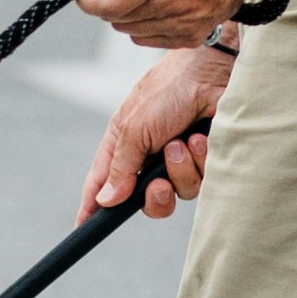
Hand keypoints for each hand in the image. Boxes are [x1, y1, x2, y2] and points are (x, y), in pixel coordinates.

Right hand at [89, 41, 235, 219]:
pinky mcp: (206, 159)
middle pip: (147, 200)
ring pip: (178, 193)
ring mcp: (180, 158)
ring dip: (180, 170)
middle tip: (158, 181)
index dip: (93, 205)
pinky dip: (200, 161)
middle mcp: (151, 155)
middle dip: (154, 196)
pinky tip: (201, 138)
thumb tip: (105, 200)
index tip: (83, 225)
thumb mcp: (134, 127)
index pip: (104, 181)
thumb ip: (120, 167)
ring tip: (183, 142)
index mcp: (125, 143)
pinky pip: (202, 181)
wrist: (213, 72)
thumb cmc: (168, 89)